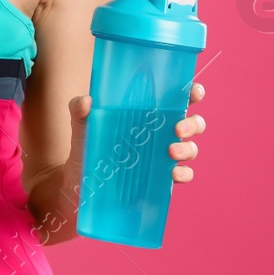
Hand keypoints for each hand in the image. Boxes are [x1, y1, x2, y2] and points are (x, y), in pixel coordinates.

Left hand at [64, 80, 206, 182]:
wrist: (80, 181)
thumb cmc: (86, 146)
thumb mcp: (81, 126)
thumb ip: (80, 110)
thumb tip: (86, 100)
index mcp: (148, 113)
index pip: (177, 99)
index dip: (192, 93)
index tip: (194, 92)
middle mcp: (161, 133)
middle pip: (192, 123)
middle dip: (192, 124)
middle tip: (178, 128)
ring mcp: (164, 156)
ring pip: (191, 148)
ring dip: (187, 148)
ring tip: (171, 151)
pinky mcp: (162, 179)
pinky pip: (183, 175)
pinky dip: (184, 173)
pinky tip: (173, 173)